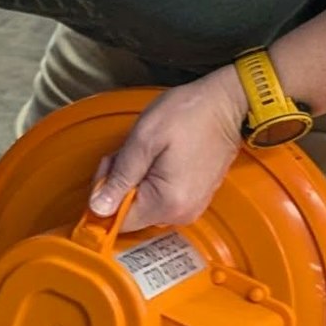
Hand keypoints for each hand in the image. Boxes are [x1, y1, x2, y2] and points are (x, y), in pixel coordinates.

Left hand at [88, 69, 249, 231]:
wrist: (228, 104)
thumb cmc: (188, 114)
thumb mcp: (144, 139)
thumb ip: (120, 177)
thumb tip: (98, 209)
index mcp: (167, 204)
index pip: (118, 220)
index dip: (105, 195)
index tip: (111, 167)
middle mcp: (181, 214)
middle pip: (130, 213)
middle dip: (119, 185)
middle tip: (126, 152)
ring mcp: (191, 208)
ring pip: (143, 205)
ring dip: (134, 181)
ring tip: (145, 151)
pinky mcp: (195, 198)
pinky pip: (160, 199)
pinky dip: (150, 181)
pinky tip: (156, 158)